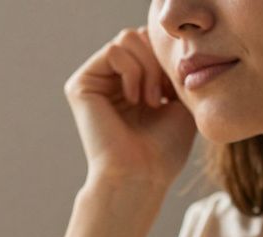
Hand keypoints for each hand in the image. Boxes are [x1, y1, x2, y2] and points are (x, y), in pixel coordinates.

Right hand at [64, 27, 196, 188]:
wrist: (141, 175)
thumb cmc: (163, 150)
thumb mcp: (181, 99)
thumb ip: (172, 66)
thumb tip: (164, 40)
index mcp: (130, 83)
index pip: (151, 43)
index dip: (169, 60)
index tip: (177, 94)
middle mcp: (109, 80)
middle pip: (140, 36)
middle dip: (159, 61)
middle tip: (165, 97)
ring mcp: (94, 81)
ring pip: (128, 39)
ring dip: (149, 68)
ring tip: (152, 100)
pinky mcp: (81, 85)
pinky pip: (114, 50)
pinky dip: (133, 71)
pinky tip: (135, 99)